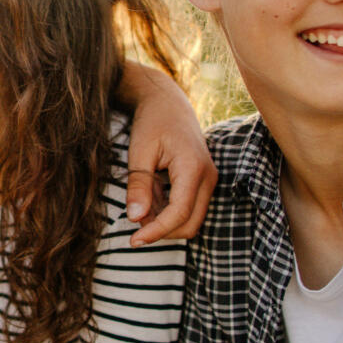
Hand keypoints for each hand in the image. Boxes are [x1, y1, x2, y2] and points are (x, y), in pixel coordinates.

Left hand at [121, 66, 215, 244]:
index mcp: (193, 168)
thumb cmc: (152, 122)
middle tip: (133, 226)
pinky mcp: (203, 181)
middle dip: (162, 231)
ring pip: (191, 219)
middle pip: (190, 224)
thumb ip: (139, 185)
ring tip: (140, 206)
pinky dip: (169, 212)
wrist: (168, 102)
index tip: (134, 240)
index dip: (156, 232)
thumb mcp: (140, 151)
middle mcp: (208, 177)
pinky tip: (150, 199)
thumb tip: (135, 219)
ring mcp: (208, 180)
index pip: (179, 214)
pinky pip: (190, 208)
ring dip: (165, 222)